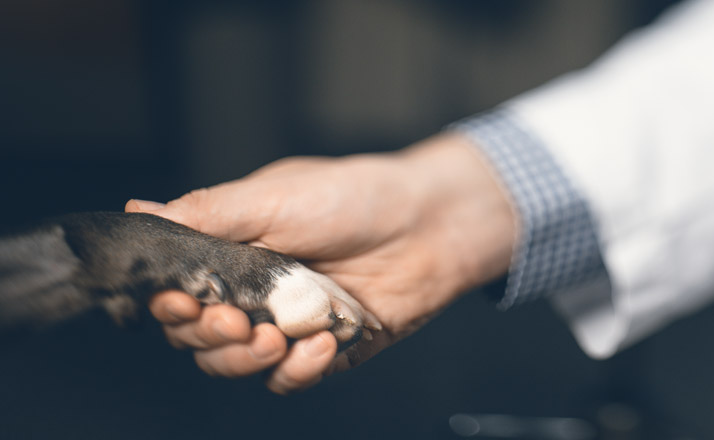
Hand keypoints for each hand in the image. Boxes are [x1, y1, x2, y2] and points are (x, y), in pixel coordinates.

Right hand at [126, 132, 515, 393]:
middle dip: (208, 335)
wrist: (426, 224)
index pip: (177, 290)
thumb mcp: (273, 196)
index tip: (181, 301)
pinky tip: (322, 344)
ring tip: (277, 337)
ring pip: (237, 364)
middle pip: (198, 336)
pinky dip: (299, 369)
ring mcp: (286, 322)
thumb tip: (138, 210)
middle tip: (234, 321)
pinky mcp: (322, 349)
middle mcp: (251, 290)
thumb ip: (207, 214)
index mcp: (230, 250)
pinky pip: (291, 377)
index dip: (171, 303)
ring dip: (247, 359)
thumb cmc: (352, 197)